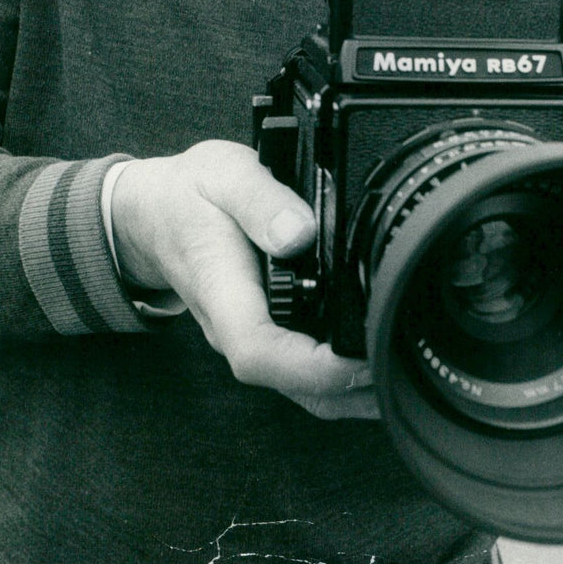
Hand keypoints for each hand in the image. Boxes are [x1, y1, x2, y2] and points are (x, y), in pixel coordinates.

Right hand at [111, 140, 377, 419]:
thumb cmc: (190, 194)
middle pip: (293, 387)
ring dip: (354, 389)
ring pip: (303, 389)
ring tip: (404, 360)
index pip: (259, 353)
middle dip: (352, 388)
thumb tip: (301, 233)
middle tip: (406, 357)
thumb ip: (261, 199)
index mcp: (222, 293)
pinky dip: (344, 373)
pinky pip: (303, 371)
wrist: (155, 212)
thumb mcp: (223, 174)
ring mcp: (251, 337)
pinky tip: (379, 350)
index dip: (312, 366)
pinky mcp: (265, 333)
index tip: (360, 355)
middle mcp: (235, 330)